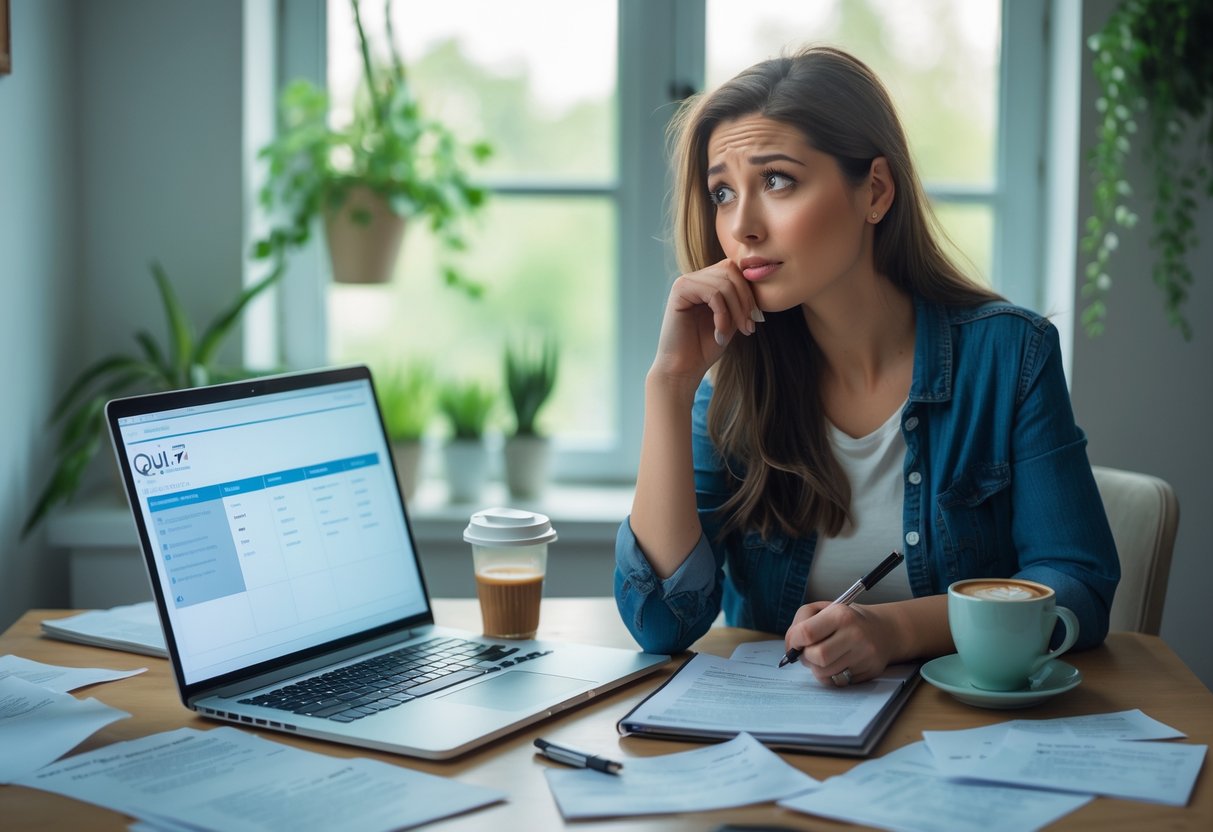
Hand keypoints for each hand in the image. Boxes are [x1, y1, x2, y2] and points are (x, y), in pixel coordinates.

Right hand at [650, 258, 760, 385]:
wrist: (683, 368)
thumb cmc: (706, 347)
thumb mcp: (732, 319)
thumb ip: (740, 299)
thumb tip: (758, 280)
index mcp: (705, 282)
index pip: (734, 270)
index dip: (749, 292)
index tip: (755, 319)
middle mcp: (694, 278)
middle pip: (730, 270)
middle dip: (745, 299)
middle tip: (748, 326)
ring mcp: (685, 282)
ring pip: (724, 283)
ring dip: (736, 310)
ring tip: (736, 332)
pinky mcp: (679, 291)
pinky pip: (713, 294)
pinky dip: (723, 316)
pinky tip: (720, 334)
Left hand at [784, 601, 899, 684]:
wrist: (882, 630)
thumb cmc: (846, 619)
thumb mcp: (824, 609)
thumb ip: (801, 622)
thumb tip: (790, 647)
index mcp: (841, 615)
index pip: (806, 633)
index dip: (793, 641)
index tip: (794, 643)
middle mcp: (855, 635)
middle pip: (816, 657)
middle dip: (805, 657)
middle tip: (807, 652)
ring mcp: (863, 655)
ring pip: (824, 673)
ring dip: (816, 668)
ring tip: (822, 657)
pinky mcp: (868, 671)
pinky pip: (836, 682)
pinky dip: (829, 676)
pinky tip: (835, 664)